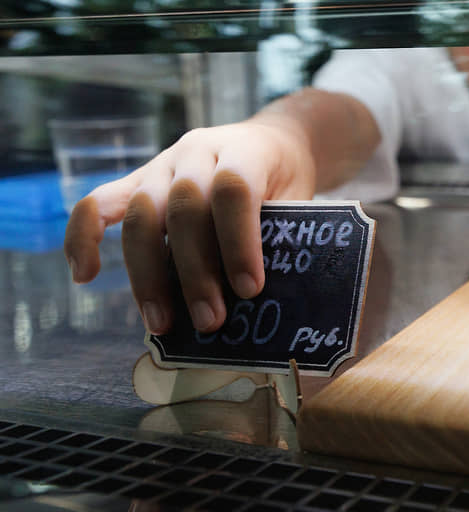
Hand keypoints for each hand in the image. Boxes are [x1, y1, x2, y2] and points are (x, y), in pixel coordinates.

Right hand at [64, 119, 315, 335]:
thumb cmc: (286, 183)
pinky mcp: (137, 182)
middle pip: (183, 206)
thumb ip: (281, 240)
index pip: (233, 190)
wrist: (274, 144)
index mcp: (244, 151)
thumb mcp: (298, 202)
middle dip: (194, 271)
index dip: (238, 242)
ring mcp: (162, 165)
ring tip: (163, 324)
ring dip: (148, 274)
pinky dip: (84, 237)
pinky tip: (85, 276)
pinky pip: (97, 203)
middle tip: (210, 321)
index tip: (250, 290)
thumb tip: (263, 304)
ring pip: (141, 212)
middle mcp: (197, 152)